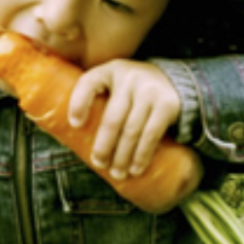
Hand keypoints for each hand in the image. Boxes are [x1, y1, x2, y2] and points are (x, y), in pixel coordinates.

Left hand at [67, 59, 180, 180]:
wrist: (172, 79)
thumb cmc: (130, 89)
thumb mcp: (112, 83)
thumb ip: (95, 98)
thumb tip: (71, 133)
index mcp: (109, 71)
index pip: (89, 83)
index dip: (79, 103)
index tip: (75, 124)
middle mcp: (129, 78)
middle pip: (112, 118)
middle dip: (104, 145)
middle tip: (98, 163)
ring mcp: (150, 91)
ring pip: (132, 130)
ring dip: (123, 156)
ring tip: (117, 173)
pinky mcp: (167, 105)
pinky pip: (151, 134)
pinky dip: (142, 154)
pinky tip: (135, 168)